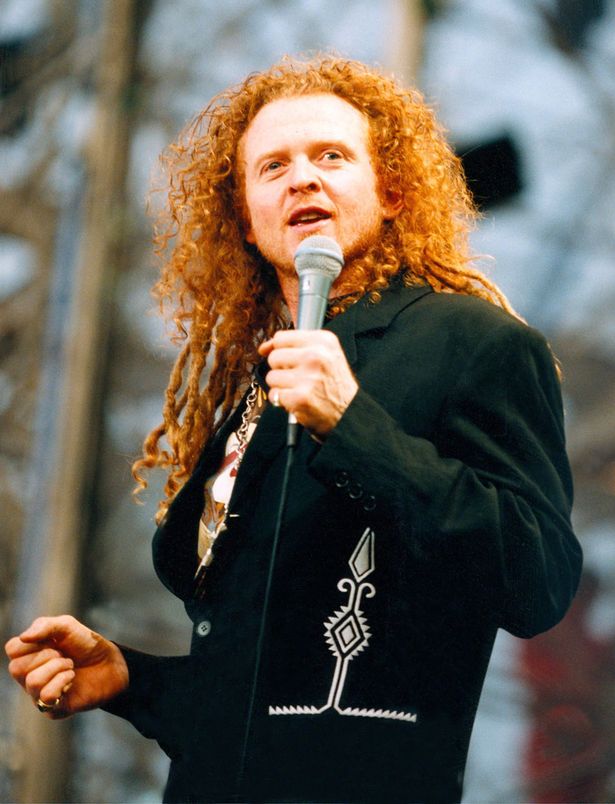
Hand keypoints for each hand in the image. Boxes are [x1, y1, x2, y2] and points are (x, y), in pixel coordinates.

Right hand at [5, 615, 128, 718]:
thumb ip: (45, 626)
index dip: (34, 642)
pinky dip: (62, 682)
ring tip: (70, 666)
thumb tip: (23, 637)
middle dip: (46, 656)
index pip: (12, 649)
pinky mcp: (53, 709)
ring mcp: (39, 695)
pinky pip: (46, 697)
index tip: (53, 640)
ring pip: (32, 682)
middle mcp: (29, 677)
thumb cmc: (86, 644)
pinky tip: (71, 680)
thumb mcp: (67, 626)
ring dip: (57, 668)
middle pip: (17, 668)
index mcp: (29, 656)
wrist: (111, 662)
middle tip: (63, 655)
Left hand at [259, 329, 357, 437]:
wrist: (350, 414)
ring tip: (299, 390)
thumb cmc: (335, 386)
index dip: (276, 349)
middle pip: (274, 357)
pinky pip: (274, 394)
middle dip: (281, 370)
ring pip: (272, 376)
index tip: (280, 359)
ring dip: (281, 386)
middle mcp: (316, 356)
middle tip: (298, 379)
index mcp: (324, 341)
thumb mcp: (327, 356)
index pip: (282, 337)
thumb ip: (296, 347)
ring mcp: (308, 377)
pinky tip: (297, 401)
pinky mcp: (300, 397)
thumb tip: (264, 348)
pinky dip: (282, 401)